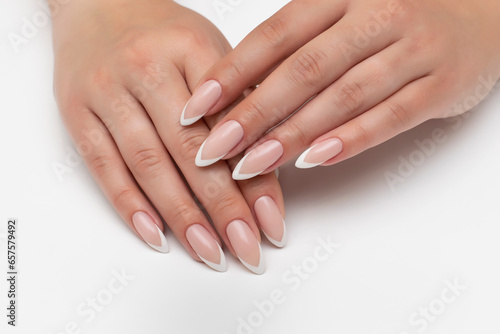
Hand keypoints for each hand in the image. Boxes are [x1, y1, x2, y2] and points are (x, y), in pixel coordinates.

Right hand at [52, 0, 285, 272]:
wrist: (99, 5)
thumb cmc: (163, 33)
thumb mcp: (210, 51)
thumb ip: (238, 100)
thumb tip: (269, 164)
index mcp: (192, 48)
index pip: (231, 125)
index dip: (255, 179)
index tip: (272, 222)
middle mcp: (147, 68)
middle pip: (191, 151)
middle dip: (223, 208)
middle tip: (246, 250)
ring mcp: (107, 90)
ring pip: (149, 164)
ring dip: (182, 216)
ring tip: (209, 253)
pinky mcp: (77, 112)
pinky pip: (104, 166)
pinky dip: (130, 206)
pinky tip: (156, 236)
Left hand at [182, 0, 499, 177]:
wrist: (482, 10)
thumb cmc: (398, 15)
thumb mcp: (347, 14)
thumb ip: (301, 45)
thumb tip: (243, 92)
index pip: (274, 36)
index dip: (231, 74)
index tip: (196, 109)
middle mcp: (375, 15)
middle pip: (302, 70)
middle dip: (252, 113)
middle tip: (212, 149)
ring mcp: (412, 49)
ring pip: (342, 96)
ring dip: (292, 134)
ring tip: (251, 165)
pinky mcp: (441, 84)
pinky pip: (390, 115)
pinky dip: (350, 139)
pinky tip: (314, 161)